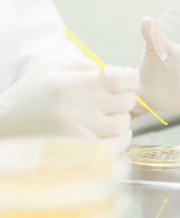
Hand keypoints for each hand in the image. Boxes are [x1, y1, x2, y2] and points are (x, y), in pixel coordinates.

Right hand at [0, 58, 138, 151]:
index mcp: (71, 84)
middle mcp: (78, 108)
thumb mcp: (50, 67)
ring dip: (121, 119)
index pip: (120, 78)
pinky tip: (111, 133)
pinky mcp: (82, 154)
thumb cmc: (31, 95)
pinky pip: (118, 145)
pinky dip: (121, 138)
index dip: (130, 80)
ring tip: (108, 117)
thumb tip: (113, 71)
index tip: (126, 83)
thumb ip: (83, 64)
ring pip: (123, 124)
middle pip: (126, 101)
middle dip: (124, 99)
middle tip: (113, 101)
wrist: (5, 128)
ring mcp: (80, 133)